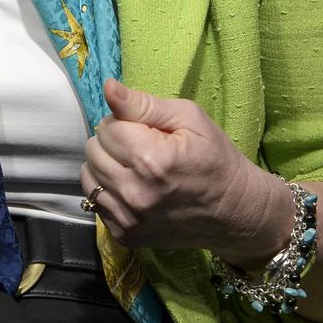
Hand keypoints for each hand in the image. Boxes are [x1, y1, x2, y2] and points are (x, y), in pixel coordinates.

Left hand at [81, 79, 291, 267]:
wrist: (234, 212)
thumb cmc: (215, 158)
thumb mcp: (189, 118)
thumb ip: (143, 103)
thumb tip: (108, 87)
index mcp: (152, 159)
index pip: (107, 127)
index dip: (124, 121)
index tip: (146, 130)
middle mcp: (135, 193)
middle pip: (93, 150)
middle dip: (113, 142)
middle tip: (142, 147)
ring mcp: (129, 219)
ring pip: (89, 175)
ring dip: (106, 165)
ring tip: (135, 166)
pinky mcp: (125, 236)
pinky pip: (95, 201)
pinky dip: (109, 190)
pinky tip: (133, 187)